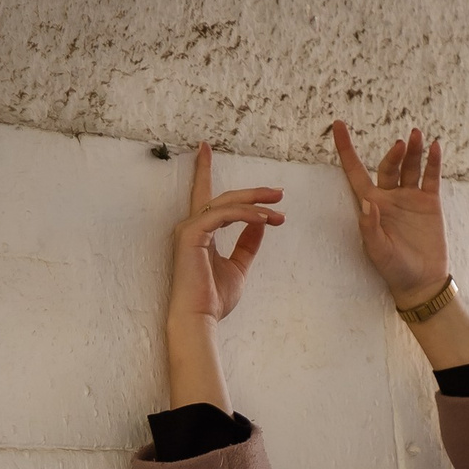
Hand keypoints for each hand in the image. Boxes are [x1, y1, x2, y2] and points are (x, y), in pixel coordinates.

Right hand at [168, 142, 283, 328]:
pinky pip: (223, 216)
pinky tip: (265, 219)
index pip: (206, 197)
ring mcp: (189, 229)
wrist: (200, 320)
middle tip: (279, 193)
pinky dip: (245, 215)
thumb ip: (247, 244)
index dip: (204, 171)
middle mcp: (191, 226)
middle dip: (253, 192)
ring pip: (226, 203)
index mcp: (200, 232)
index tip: (206, 148)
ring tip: (279, 209)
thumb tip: (260, 223)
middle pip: (224, 198)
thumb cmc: (214, 299)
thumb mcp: (239, 267)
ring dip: (255, 203)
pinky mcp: (192, 234)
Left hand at [332, 119, 449, 304]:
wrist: (422, 281)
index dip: (346, 149)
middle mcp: (390, 196)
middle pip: (388, 165)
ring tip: (417, 136)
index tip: (338, 124)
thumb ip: (370, 228)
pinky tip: (434, 148)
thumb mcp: (378, 252)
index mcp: (372, 205)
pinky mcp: (429, 202)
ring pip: (410, 167)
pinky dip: (433, 162)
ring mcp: (410, 197)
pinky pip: (430, 177)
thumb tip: (367, 203)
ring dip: (413, 151)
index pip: (355, 171)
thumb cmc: (394, 269)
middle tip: (402, 143)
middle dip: (394, 153)